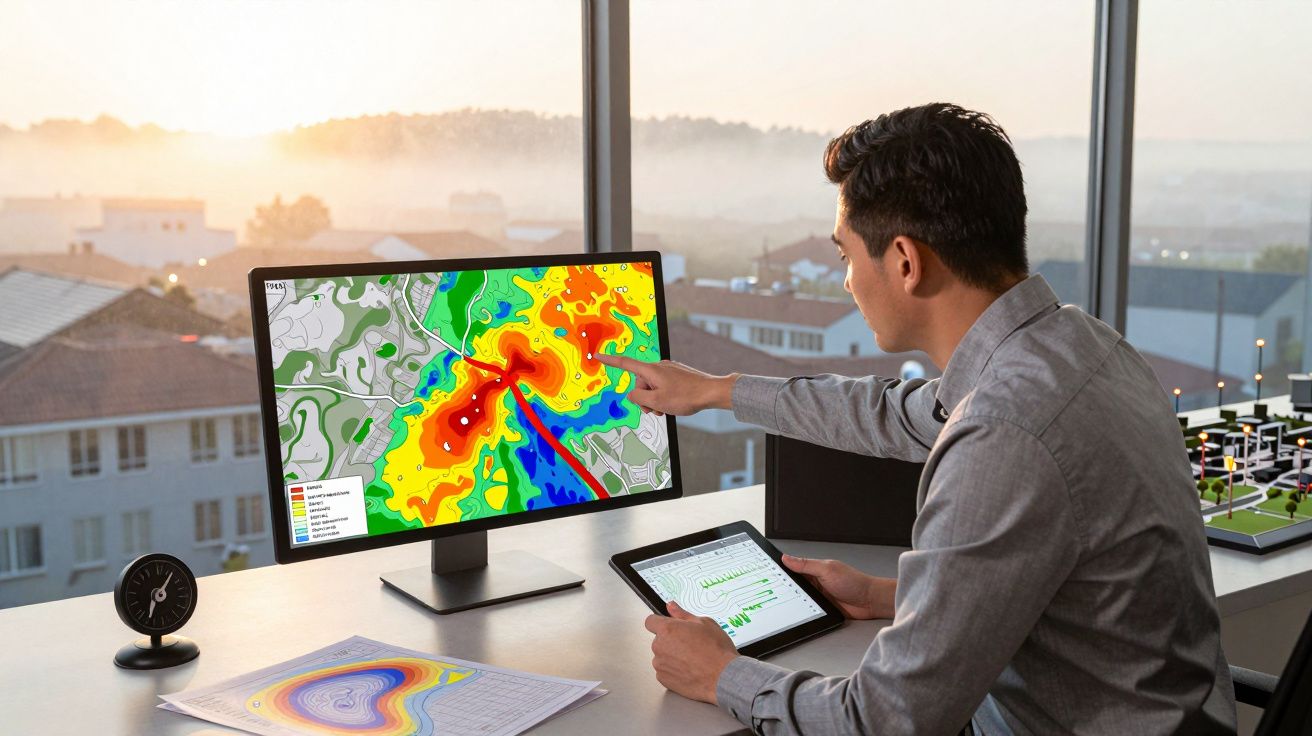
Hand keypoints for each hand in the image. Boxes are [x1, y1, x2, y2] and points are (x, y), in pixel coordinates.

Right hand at [596, 353, 736, 416]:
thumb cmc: (686, 396)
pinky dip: (663, 396)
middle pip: (640, 383)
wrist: (711, 392)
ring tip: (666, 408)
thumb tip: (631, 394)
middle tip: (656, 409)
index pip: (625, 363)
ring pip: (652, 386)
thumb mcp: (657, 401)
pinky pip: (662, 385)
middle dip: (644, 398)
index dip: (609, 360)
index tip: (597, 356)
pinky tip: (673, 404)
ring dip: (654, 399)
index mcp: (651, 370)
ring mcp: (669, 370)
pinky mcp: (676, 374)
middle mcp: (659, 366)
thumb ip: (638, 398)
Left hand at [645, 601, 737, 703]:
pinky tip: (689, 670)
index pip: (650, 621)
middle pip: (659, 640)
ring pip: (662, 656)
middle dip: (671, 641)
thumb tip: (671, 606)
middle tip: (690, 644)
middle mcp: (659, 646)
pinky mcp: (664, 680)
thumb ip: (682, 614)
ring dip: (672, 656)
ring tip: (692, 659)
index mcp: (667, 629)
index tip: (670, 627)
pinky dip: (674, 671)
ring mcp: (660, 664)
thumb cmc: (716, 650)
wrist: (723, 677)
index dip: (660, 623)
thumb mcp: (704, 623)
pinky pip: (665, 671)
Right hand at [782, 554, 895, 619]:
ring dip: (793, 600)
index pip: (792, 568)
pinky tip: (796, 612)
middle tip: (771, 590)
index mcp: (814, 569)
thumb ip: (806, 565)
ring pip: (798, 598)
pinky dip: (802, 611)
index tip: (767, 572)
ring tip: (782, 602)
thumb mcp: (827, 570)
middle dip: (783, 587)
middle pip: (792, 585)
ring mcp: (817, 596)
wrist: (870, 601)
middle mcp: (814, 582)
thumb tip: (786, 558)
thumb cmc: (854, 582)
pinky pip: (806, 609)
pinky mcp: (821, 608)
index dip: (780, 570)